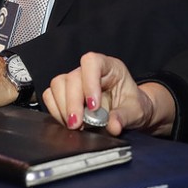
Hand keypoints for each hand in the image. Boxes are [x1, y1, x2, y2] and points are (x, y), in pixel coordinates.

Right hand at [41, 52, 175, 135]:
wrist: (129, 114)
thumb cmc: (134, 106)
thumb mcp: (137, 112)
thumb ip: (125, 117)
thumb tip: (113, 125)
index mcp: (110, 67)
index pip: (92, 62)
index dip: (89, 82)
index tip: (93, 107)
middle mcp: (90, 71)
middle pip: (72, 77)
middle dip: (73, 103)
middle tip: (79, 125)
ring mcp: (75, 81)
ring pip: (58, 85)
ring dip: (63, 108)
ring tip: (75, 125)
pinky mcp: (65, 94)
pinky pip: (50, 97)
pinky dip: (56, 111)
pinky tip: (68, 122)